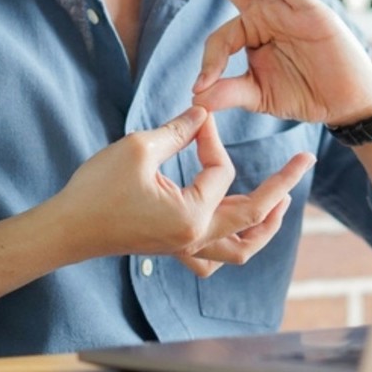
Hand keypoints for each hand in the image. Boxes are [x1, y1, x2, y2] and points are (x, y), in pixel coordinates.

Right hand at [51, 107, 312, 269]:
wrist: (65, 229)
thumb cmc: (96, 189)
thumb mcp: (138, 148)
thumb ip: (178, 130)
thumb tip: (204, 112)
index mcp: (193, 215)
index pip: (223, 171)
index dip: (211, 139)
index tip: (198, 117)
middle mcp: (196, 238)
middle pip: (256, 218)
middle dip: (283, 187)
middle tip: (305, 161)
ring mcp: (185, 248)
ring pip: (242, 248)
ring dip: (265, 226)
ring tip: (282, 202)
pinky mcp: (174, 249)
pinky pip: (214, 258)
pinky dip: (233, 245)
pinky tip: (237, 227)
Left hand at [161, 0, 371, 125]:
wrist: (346, 102)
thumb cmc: (306, 93)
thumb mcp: (259, 95)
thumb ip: (228, 92)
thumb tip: (195, 99)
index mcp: (255, 30)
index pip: (220, 36)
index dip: (209, 60)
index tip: (201, 86)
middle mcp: (269, 11)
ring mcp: (289, 7)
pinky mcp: (310, 9)